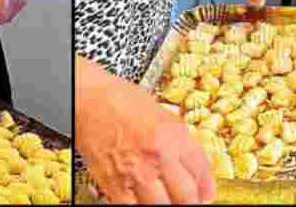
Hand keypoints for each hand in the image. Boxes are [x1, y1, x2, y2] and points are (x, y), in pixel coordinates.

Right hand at [76, 61, 214, 203]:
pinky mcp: (116, 185)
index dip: (207, 186)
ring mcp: (137, 173)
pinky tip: (145, 204)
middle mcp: (159, 156)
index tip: (206, 193)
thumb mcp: (160, 112)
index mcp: (173, 135)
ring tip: (169, 203)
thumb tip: (191, 161)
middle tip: (192, 202)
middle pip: (188, 195)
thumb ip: (178, 137)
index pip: (201, 170)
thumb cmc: (118, 99)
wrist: (88, 99)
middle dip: (192, 202)